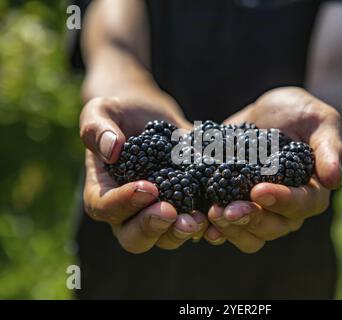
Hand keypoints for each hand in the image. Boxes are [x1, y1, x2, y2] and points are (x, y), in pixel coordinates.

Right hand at [80, 97, 207, 252]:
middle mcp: (129, 211)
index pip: (105, 208)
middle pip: (134, 237)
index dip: (124, 203)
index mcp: (103, 191)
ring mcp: (159, 212)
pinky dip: (207, 227)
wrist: (150, 117)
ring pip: (166, 237)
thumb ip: (97, 128)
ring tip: (198, 219)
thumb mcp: (102, 111)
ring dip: (181, 232)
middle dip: (153, 227)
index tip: (148, 188)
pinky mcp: (185, 206)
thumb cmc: (120, 113)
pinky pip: (194, 226)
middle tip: (171, 213)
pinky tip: (219, 220)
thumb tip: (111, 149)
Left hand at [204, 87, 341, 252]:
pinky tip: (200, 221)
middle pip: (273, 227)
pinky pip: (229, 229)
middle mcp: (287, 208)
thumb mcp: (321, 122)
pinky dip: (214, 229)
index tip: (258, 190)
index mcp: (312, 192)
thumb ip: (329, 149)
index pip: (301, 205)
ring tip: (211, 214)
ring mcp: (262, 210)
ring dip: (230, 229)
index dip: (281, 201)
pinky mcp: (237, 205)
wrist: (271, 114)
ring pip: (250, 235)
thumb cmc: (302, 114)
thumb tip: (334, 179)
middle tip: (225, 209)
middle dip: (249, 218)